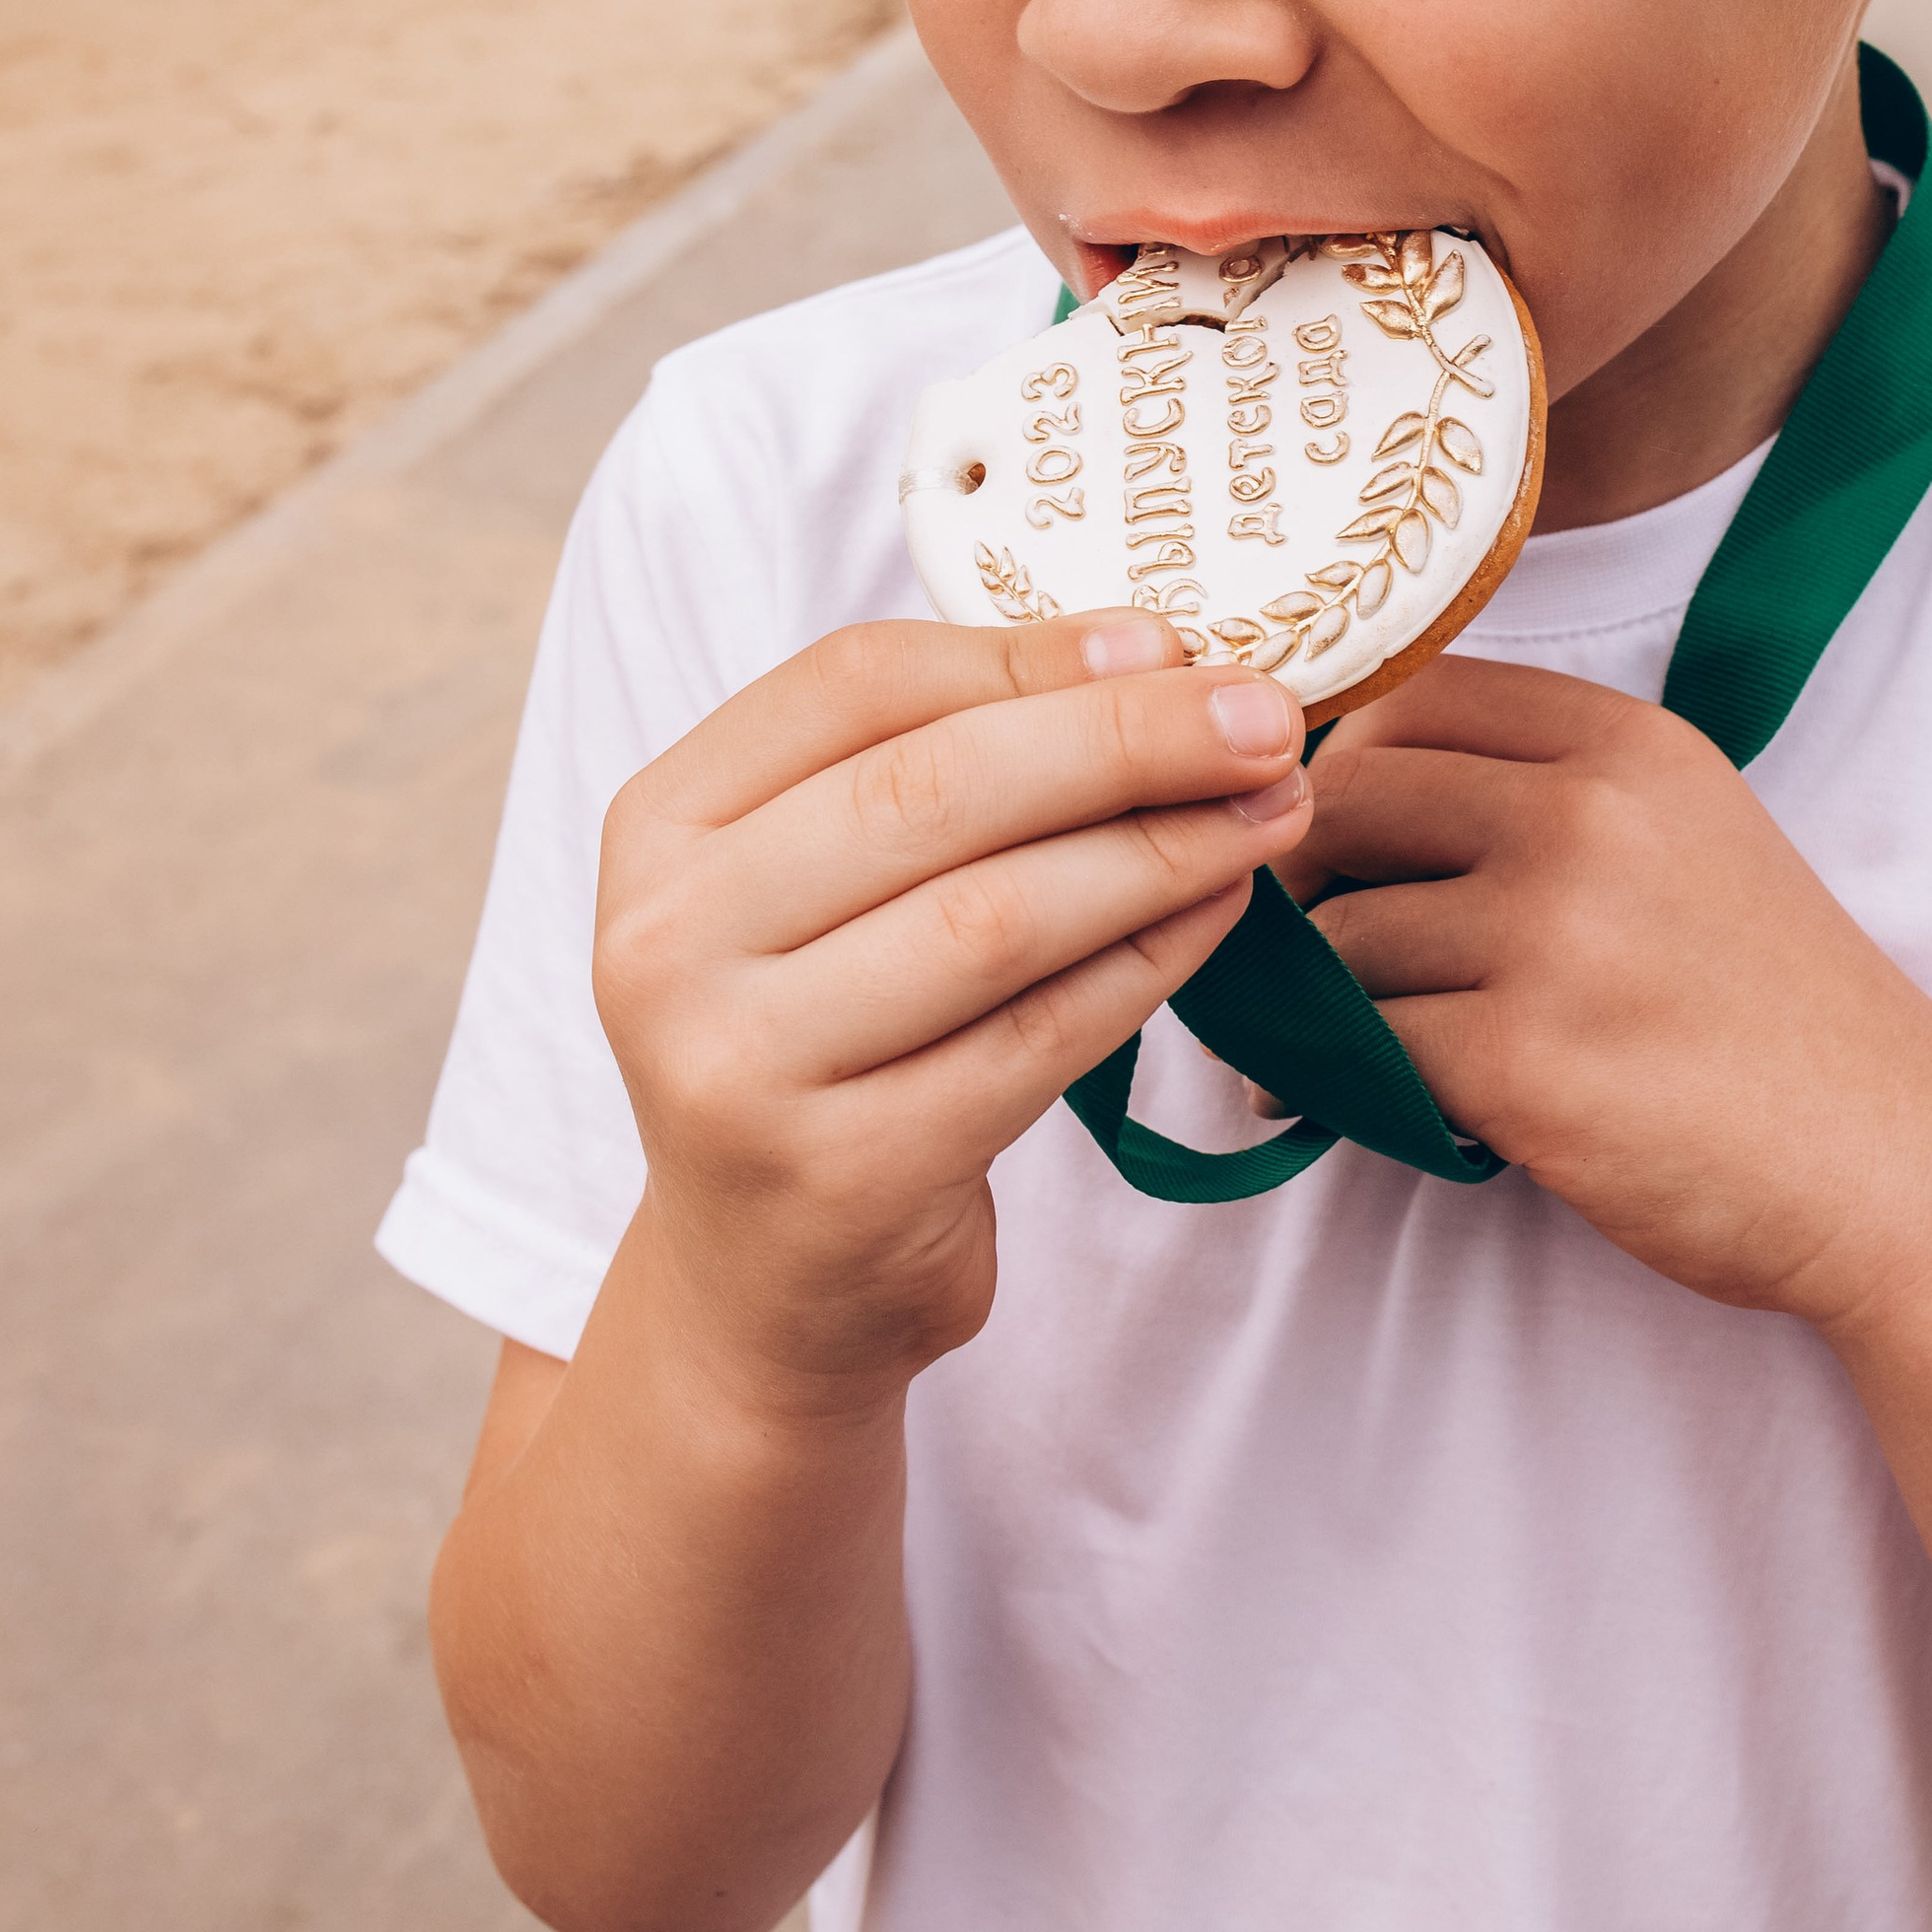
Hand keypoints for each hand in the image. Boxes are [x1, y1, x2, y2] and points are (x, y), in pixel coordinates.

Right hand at [594, 613, 1308, 1409]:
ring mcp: (740, 1068)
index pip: (856, 685)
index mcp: (660, 827)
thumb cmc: (829, 1042)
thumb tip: (1157, 653)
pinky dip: (1150, 963)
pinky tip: (1221, 912)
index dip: (1028, 653)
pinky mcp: (842, 1176)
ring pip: (996, 916)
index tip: (1172, 639)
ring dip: (1162, 850)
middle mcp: (667, 942)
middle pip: (933, 792)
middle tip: (1265, 718)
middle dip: (1126, 740)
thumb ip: (941, 767)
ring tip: (1271, 809)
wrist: (768, 1292)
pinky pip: (1038, 1039)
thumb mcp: (825, 886)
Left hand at [1277, 654, 1931, 1336]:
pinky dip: (1334, 1076)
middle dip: (1305, 875)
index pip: (1413, 692)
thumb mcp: (1687, 838)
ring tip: (1333, 1037)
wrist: (1894, 1167)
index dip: (1346, 758)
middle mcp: (1588, 817)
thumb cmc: (1773, 1014)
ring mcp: (1555, 935)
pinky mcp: (1523, 1061)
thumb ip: (1546, 790)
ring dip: (1318, 994)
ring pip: (1341, 934)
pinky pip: (1359, 1045)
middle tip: (1311, 943)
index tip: (1340, 833)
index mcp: (1627, 745)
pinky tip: (1344, 1098)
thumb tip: (1334, 786)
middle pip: (1345, 799)